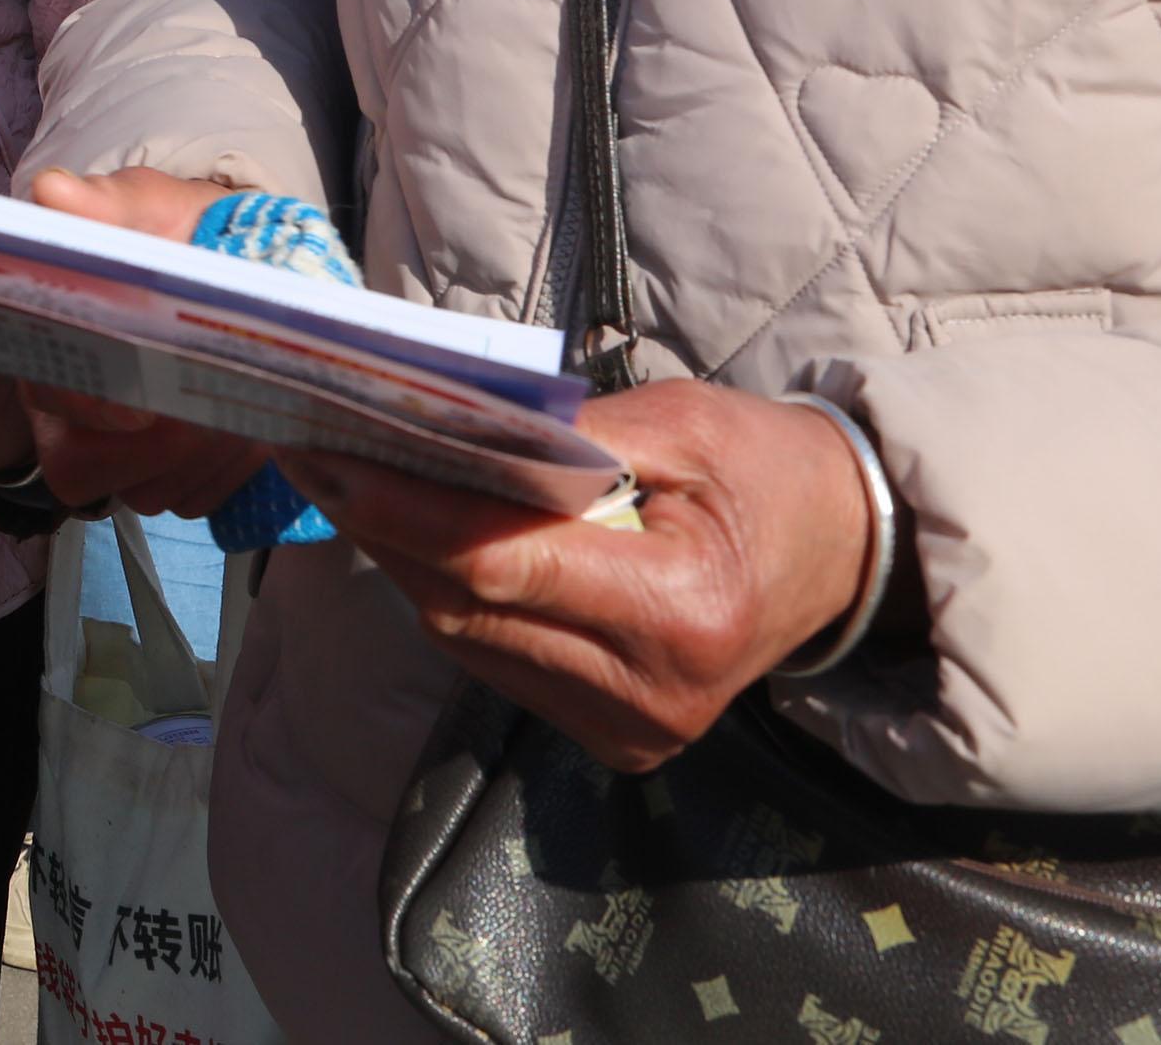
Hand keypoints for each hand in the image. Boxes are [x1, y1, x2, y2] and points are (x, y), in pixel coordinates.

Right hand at [10, 168, 270, 517]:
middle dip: (167, 441)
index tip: (142, 406)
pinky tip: (249, 429)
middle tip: (221, 401)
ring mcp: (116, 453)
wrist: (232, 265)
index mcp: (50, 342)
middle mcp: (67, 410)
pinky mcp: (166, 479)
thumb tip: (54, 193)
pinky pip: (192, 502)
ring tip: (244, 405)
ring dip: (206, 456)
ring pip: (150, 491)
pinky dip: (229, 474)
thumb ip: (105, 205)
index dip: (90, 410)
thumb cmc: (176, 234)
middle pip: (95, 465)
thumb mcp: (147, 207)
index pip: (46, 398)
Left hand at [277, 379, 873, 772]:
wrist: (844, 556)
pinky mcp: (612, 737)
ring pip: (469, 641)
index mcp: (682, 615)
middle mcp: (651, 694)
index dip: (407, 511)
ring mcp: (629, 729)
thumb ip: (571, 434)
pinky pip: (498, 661)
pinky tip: (418, 536)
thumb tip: (450, 423)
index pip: (506, 566)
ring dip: (406, 563)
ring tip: (348, 481)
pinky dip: (453, 597)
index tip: (329, 455)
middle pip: (470, 611)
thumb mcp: (686, 422)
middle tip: (316, 449)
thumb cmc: (768, 470)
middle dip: (385, 528)